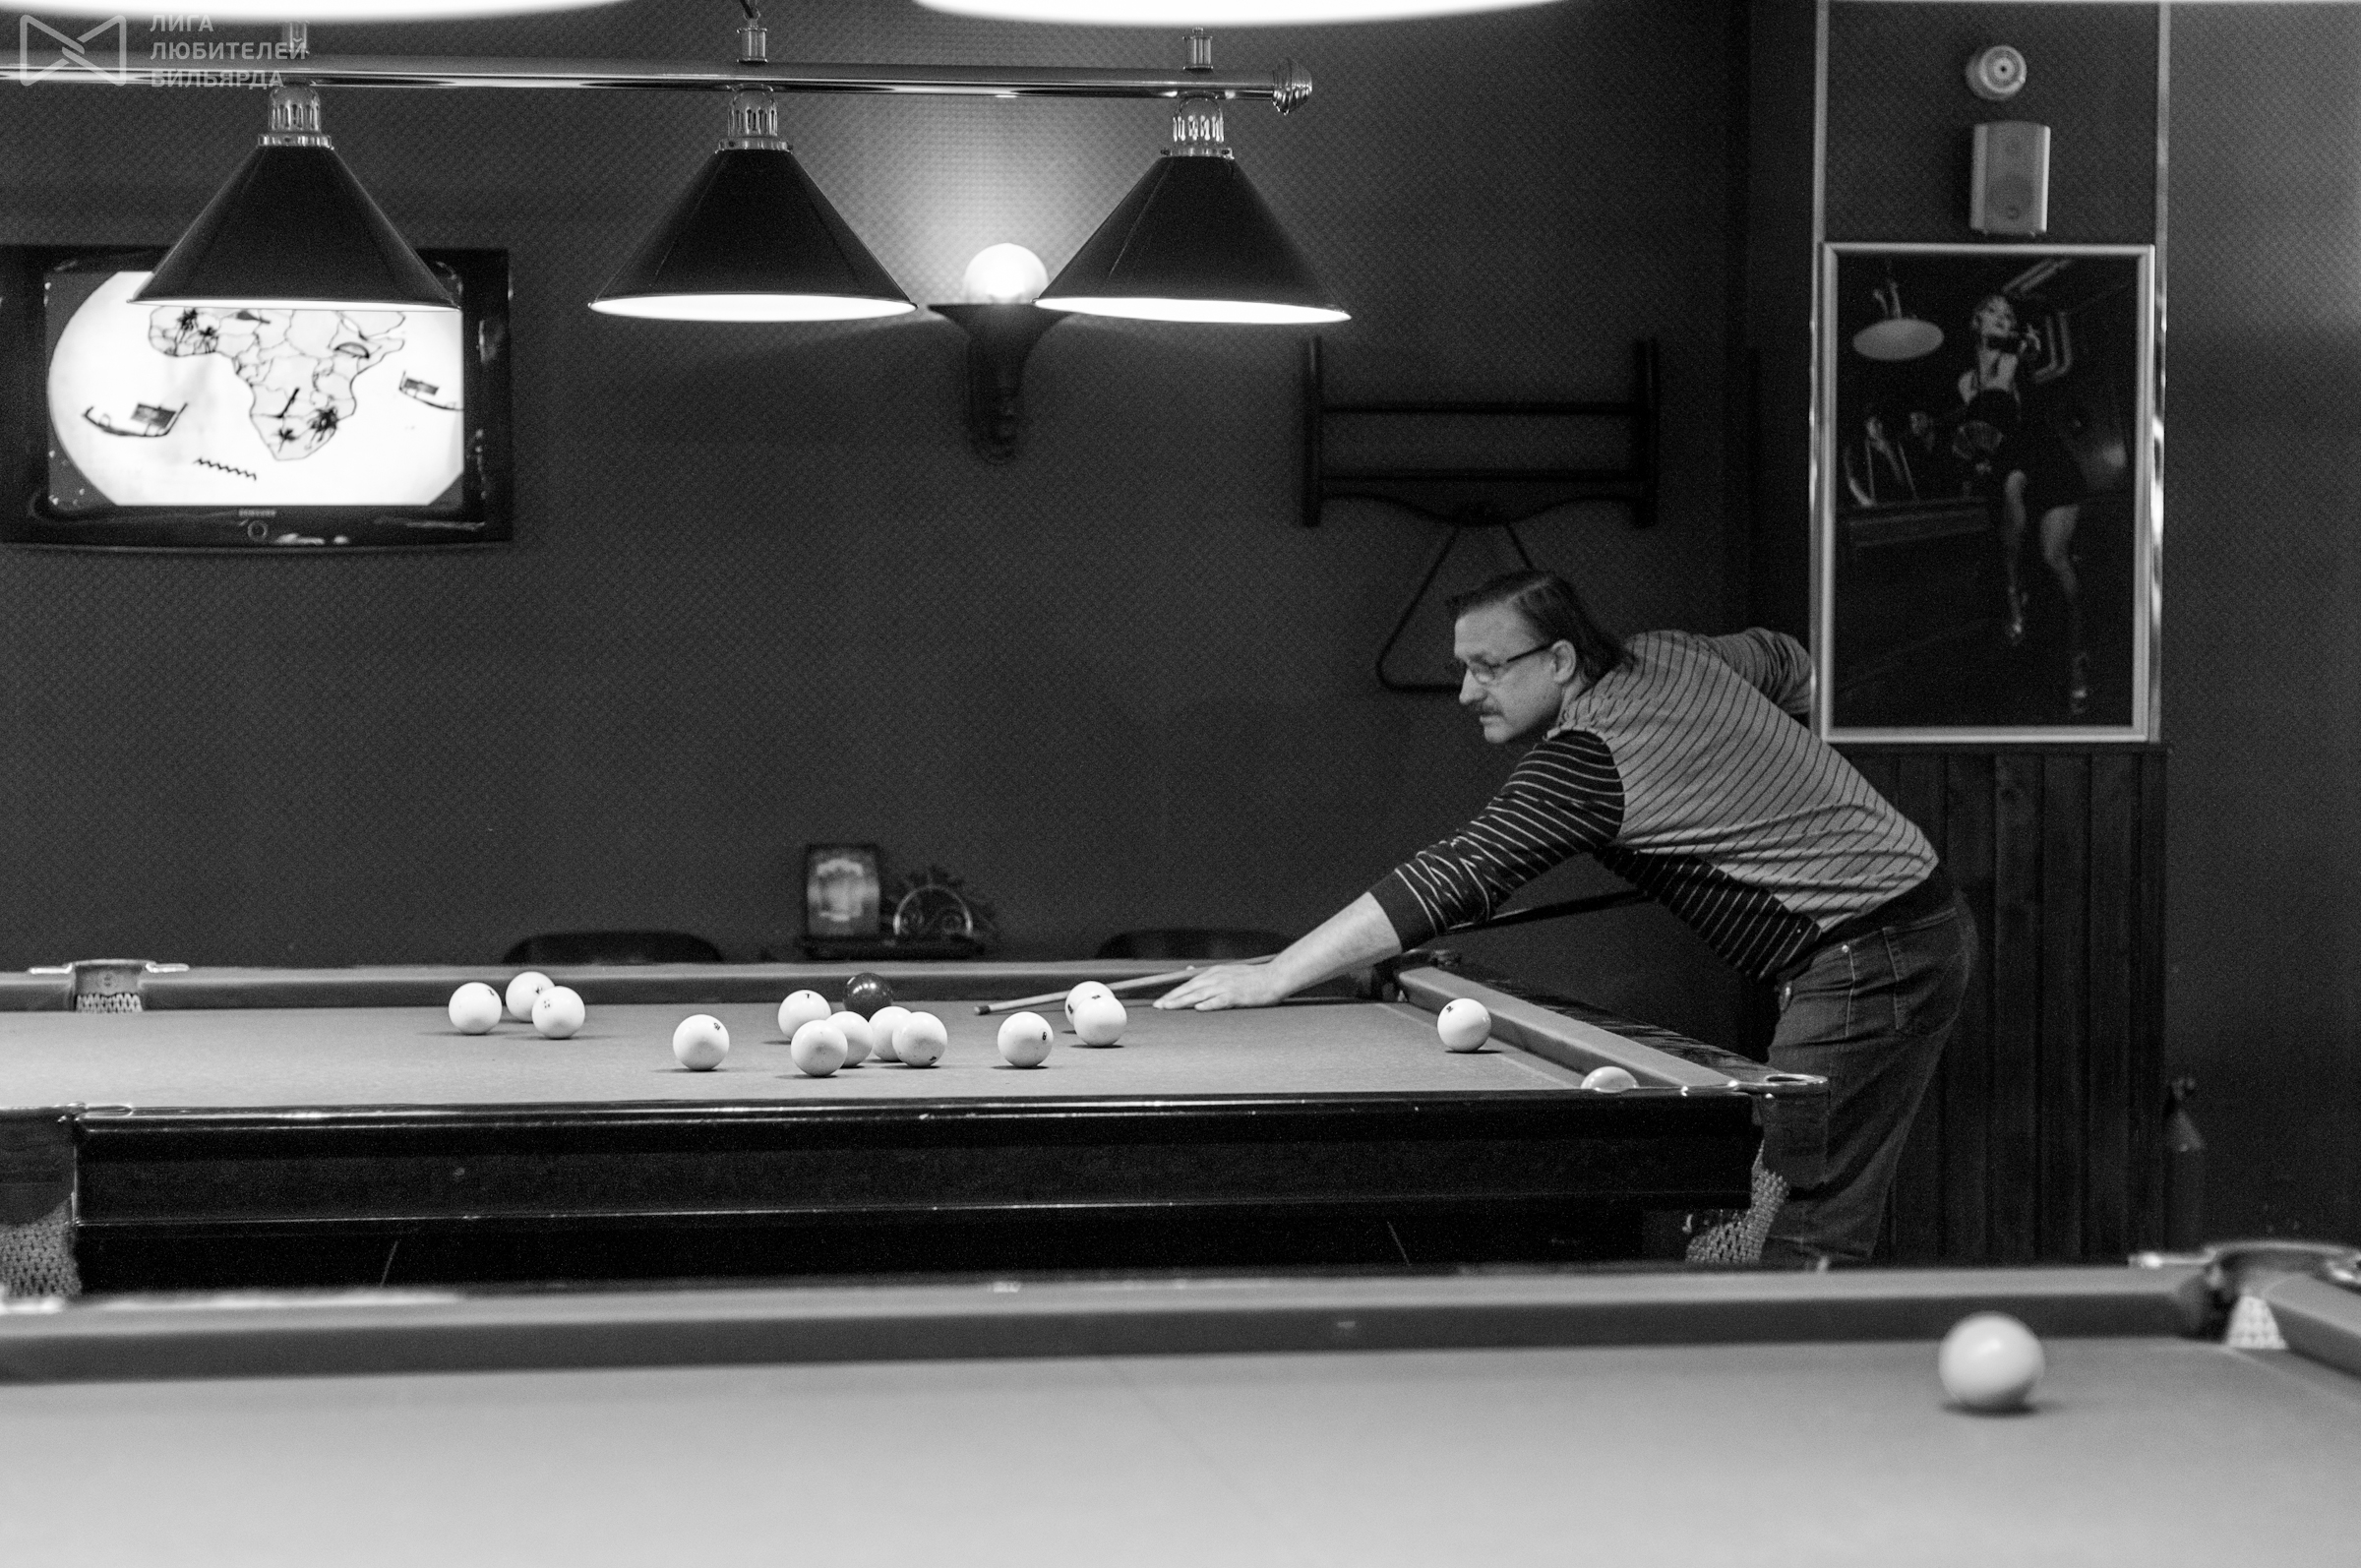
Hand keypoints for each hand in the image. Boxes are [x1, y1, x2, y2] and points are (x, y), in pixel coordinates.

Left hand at [1153, 962, 1291, 1010]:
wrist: (1273, 978)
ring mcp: (1226, 986)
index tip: (1160, 1001)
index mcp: (1214, 972)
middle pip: (1190, 989)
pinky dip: (1208, 1004)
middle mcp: (1217, 978)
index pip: (1189, 983)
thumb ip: (1209, 974)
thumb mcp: (1227, 971)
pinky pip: (1219, 1000)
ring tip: (1169, 1007)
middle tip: (1158, 1006)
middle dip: (1172, 998)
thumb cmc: (1251, 978)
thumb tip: (1189, 971)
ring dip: (1183, 1001)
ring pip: (1200, 994)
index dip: (1173, 993)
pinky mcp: (1236, 995)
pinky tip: (1198, 1008)